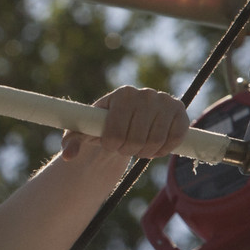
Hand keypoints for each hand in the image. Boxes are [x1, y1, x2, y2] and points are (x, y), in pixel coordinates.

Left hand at [61, 86, 187, 160]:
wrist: (128, 122)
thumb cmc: (103, 126)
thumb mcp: (83, 131)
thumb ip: (71, 141)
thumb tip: (68, 155)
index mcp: (122, 94)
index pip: (115, 133)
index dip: (112, 145)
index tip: (110, 143)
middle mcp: (145, 94)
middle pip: (136, 140)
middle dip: (128, 150)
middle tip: (125, 146)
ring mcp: (165, 101)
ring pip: (156, 142)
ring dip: (145, 152)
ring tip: (138, 146)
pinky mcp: (180, 111)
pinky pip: (175, 139)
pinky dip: (164, 150)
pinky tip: (155, 145)